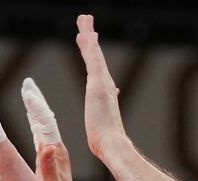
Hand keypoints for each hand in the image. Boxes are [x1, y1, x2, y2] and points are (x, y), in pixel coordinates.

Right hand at [21, 77, 86, 180]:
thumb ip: (50, 168)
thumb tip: (48, 147)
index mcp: (55, 154)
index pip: (45, 123)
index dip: (35, 106)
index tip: (27, 89)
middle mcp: (55, 151)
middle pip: (45, 119)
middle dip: (35, 100)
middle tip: (27, 82)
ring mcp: (54, 155)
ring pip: (43, 125)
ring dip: (36, 108)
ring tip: (28, 91)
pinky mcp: (52, 162)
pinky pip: (42, 136)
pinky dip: (36, 124)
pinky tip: (33, 121)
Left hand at [75, 14, 127, 159]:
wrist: (113, 145)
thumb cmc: (107, 144)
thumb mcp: (103, 130)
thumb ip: (105, 125)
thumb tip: (112, 130)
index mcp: (105, 96)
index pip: (99, 73)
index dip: (95, 59)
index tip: (93, 48)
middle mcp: (106, 86)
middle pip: (97, 58)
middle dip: (92, 41)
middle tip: (87, 24)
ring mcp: (103, 83)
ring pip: (95, 53)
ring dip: (89, 35)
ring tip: (84, 19)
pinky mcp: (98, 83)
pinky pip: (93, 58)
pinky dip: (90, 44)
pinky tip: (86, 32)